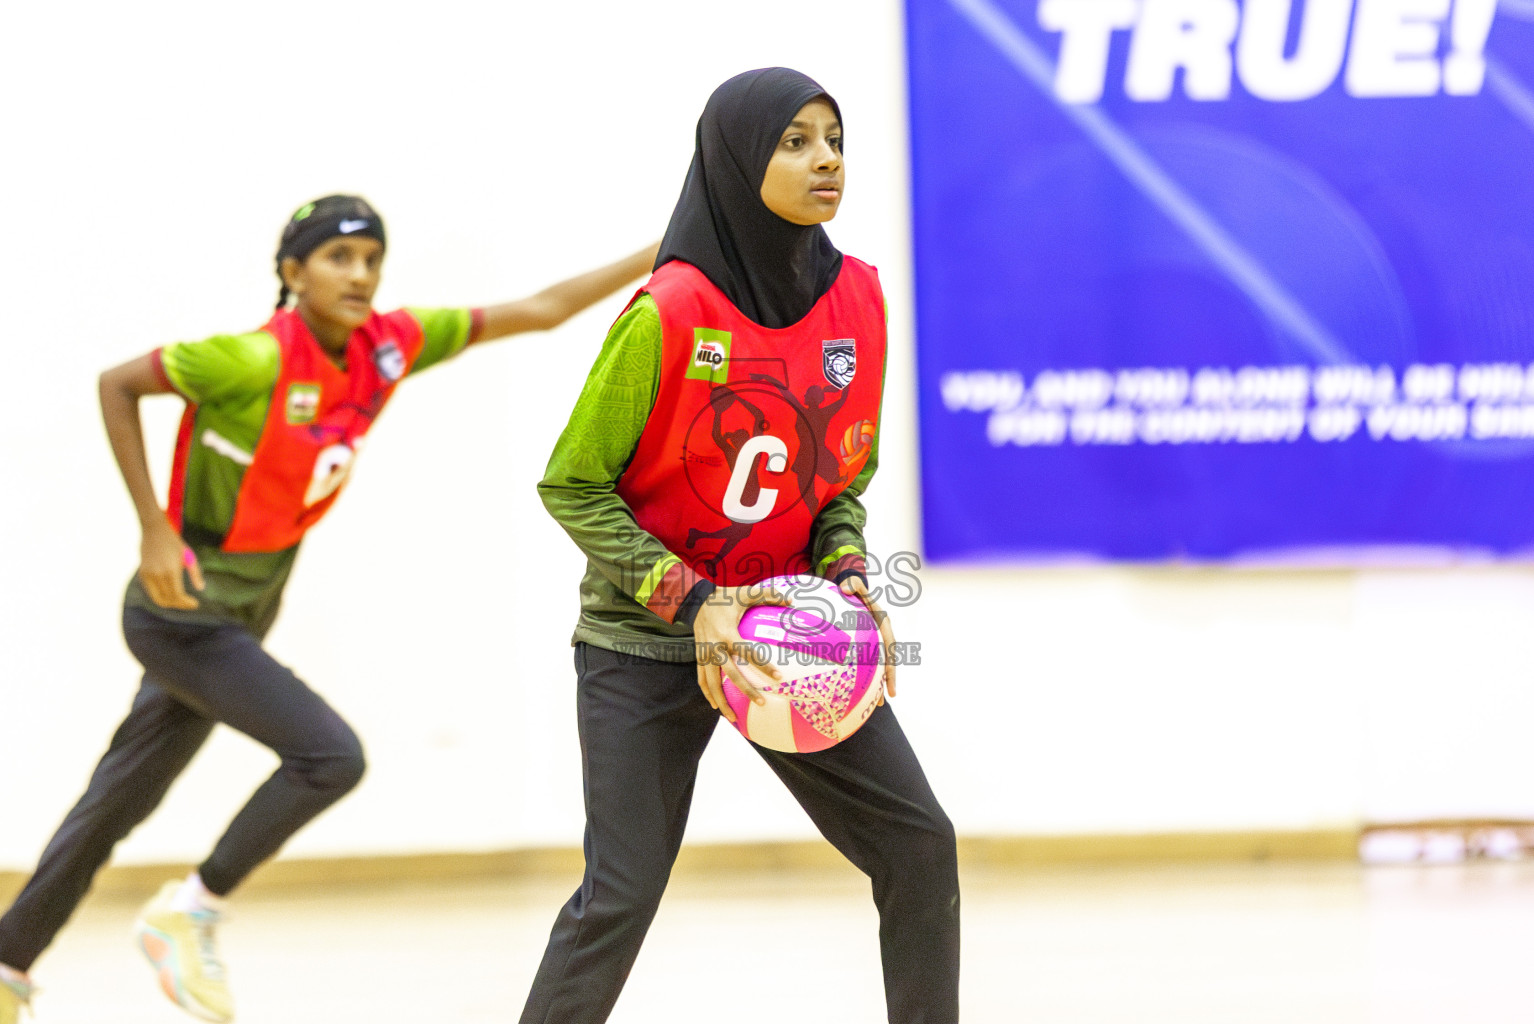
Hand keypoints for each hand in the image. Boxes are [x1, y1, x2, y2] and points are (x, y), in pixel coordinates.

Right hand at [139, 520, 202, 608]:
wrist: (154, 531)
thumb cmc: (174, 543)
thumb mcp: (189, 556)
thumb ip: (195, 573)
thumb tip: (201, 588)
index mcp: (171, 570)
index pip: (178, 595)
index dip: (186, 603)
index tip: (195, 604)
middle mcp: (158, 574)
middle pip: (168, 599)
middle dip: (181, 605)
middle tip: (190, 604)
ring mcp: (148, 575)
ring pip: (158, 598)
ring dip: (171, 603)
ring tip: (181, 602)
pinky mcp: (142, 574)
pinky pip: (152, 592)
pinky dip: (161, 597)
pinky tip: (171, 595)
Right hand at [693, 585, 791, 722]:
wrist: (695, 600)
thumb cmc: (725, 597)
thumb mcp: (745, 593)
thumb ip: (768, 595)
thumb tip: (791, 601)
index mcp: (727, 632)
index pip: (748, 653)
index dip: (763, 666)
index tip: (778, 677)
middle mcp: (714, 646)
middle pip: (731, 674)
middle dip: (745, 690)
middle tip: (762, 703)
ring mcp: (704, 654)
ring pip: (712, 683)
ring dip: (722, 701)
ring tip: (733, 718)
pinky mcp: (699, 658)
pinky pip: (702, 680)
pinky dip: (708, 694)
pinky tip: (716, 707)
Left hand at [840, 576, 895, 703]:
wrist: (849, 590)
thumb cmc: (852, 589)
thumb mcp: (854, 584)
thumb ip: (853, 584)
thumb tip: (847, 588)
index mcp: (883, 625)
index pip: (890, 647)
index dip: (891, 665)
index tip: (891, 680)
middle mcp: (880, 636)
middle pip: (886, 662)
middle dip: (887, 681)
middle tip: (887, 699)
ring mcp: (872, 643)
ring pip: (876, 667)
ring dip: (876, 685)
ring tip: (875, 706)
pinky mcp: (862, 646)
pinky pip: (862, 664)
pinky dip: (860, 679)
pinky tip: (851, 694)